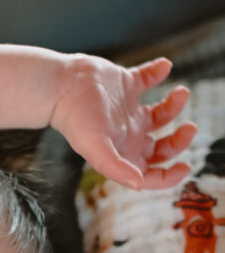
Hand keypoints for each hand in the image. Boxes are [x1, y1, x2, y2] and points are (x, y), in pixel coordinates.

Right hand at [51, 55, 195, 189]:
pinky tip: (164, 67)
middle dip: (179, 140)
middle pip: (162, 146)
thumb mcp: (95, 148)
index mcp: (124, 153)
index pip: (152, 174)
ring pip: (161, 113)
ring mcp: (128, 110)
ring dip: (175, 105)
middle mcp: (128, 134)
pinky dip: (159, 72)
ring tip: (180, 92)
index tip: (186, 167)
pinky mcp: (125, 84)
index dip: (170, 176)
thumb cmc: (75, 119)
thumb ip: (116, 168)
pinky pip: (148, 78)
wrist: (61, 85)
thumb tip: (138, 185)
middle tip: (190, 128)